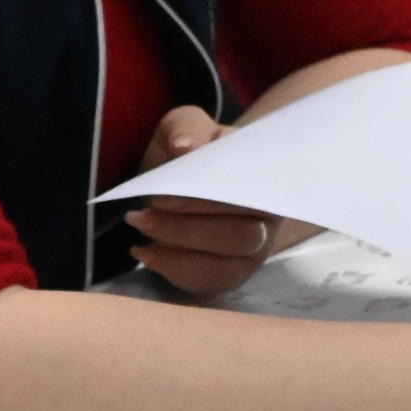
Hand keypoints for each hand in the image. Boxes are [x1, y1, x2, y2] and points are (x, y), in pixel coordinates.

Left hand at [126, 104, 288, 298]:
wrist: (187, 181)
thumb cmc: (190, 152)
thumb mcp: (184, 126)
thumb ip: (186, 128)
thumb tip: (186, 147)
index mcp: (265, 177)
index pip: (247, 195)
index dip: (206, 199)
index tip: (163, 194)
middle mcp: (268, 218)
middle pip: (241, 236)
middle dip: (186, 229)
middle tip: (142, 216)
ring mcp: (254, 251)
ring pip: (226, 264)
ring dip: (178, 250)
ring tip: (141, 229)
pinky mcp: (233, 274)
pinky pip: (211, 284)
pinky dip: (175, 272)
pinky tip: (145, 253)